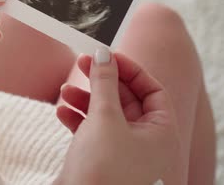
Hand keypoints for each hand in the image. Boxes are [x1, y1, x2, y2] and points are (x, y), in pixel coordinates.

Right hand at [55, 49, 179, 184]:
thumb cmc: (102, 168)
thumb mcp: (104, 117)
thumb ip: (104, 82)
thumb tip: (103, 53)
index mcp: (162, 133)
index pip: (152, 90)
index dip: (129, 70)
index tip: (107, 55)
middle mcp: (147, 142)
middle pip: (126, 99)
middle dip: (101, 82)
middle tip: (82, 62)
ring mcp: (124, 151)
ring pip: (106, 114)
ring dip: (84, 99)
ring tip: (64, 90)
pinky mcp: (103, 158)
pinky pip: (93, 130)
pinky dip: (77, 118)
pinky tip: (62, 111)